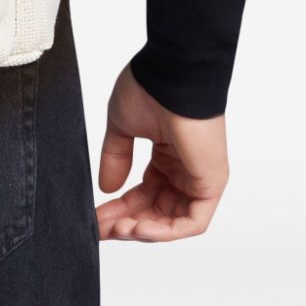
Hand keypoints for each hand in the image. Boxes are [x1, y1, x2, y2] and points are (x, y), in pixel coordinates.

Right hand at [96, 64, 228, 241]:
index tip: (95, 217)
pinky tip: (138, 227)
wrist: (172, 75)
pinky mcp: (211, 184)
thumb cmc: (150, 88)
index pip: (142, 192)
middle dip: (126, 223)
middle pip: (155, 210)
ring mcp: (199, 178)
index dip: (118, 207)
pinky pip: (191, 221)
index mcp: (166, 155)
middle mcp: (184, 169)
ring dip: (143, 230)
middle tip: (100, 229)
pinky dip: (165, 231)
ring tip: (117, 230)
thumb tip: (106, 189)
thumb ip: (115, 159)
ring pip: (172, 221)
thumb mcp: (122, 127)